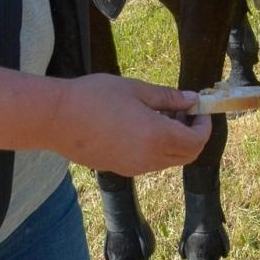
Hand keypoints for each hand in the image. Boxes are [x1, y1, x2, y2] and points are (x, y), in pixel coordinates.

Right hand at [47, 74, 209, 175]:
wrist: (55, 119)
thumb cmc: (95, 97)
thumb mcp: (136, 90)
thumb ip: (168, 98)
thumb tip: (192, 100)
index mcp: (156, 137)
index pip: (196, 142)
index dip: (204, 126)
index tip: (199, 108)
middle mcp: (148, 158)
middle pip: (186, 156)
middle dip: (193, 135)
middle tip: (184, 111)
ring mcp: (133, 167)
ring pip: (168, 161)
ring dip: (176, 142)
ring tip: (163, 116)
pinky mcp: (118, 169)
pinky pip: (150, 163)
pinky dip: (158, 149)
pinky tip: (145, 127)